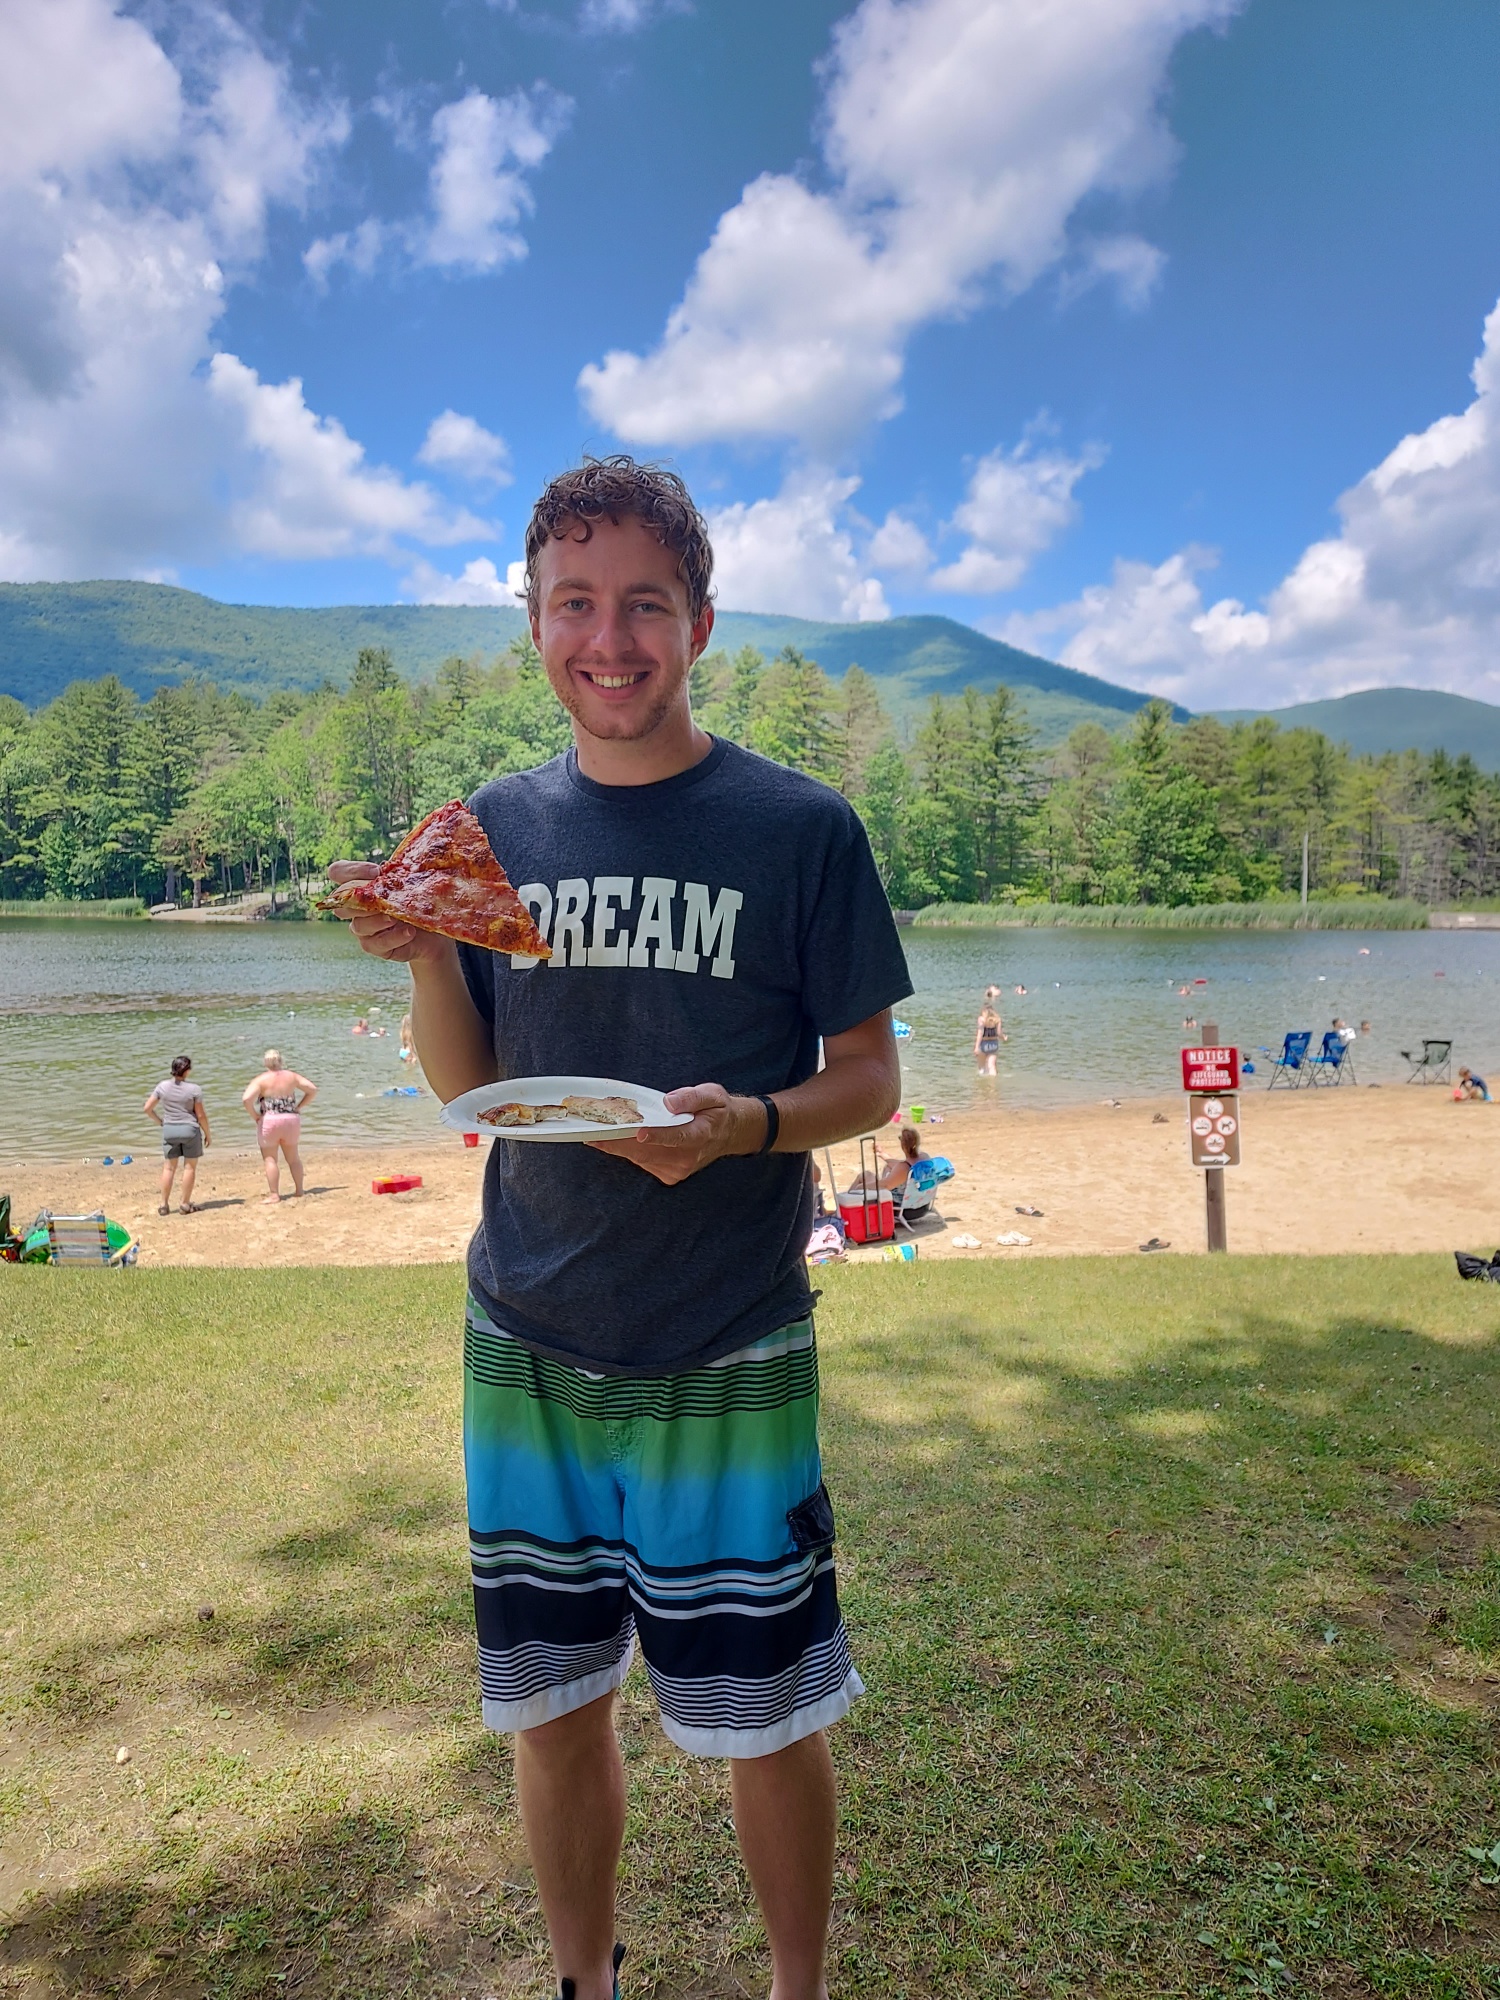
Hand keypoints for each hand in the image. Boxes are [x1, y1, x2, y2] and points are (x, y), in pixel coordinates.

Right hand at [326, 860, 454, 966]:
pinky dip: (394, 936)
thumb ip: (397, 875)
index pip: (338, 872)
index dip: (352, 871)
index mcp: (359, 886)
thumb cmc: (418, 902)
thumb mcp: (410, 884)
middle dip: (361, 900)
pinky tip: (409, 931)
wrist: (434, 932)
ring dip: (378, 920)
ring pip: (359, 925)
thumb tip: (392, 870)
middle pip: (342, 903)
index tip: (377, 872)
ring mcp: (363, 928)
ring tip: (397, 917)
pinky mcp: (375, 947)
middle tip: (382, 898)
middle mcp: (356, 908)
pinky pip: (377, 943)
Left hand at [587, 1083, 763, 1185]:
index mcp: (700, 1134)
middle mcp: (687, 1157)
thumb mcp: (712, 1094)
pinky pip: (641, 1161)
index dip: (657, 1136)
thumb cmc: (717, 1111)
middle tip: (592, 1132)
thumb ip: (691, 1097)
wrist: (729, 1134)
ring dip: (616, 1145)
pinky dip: (625, 1151)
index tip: (639, 1132)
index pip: (677, 1137)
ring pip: (639, 1157)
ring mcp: (678, 1169)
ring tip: (594, 1132)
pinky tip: (612, 1140)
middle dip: (618, 1140)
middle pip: (647, 1150)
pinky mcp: (669, 1175)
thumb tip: (669, 1102)